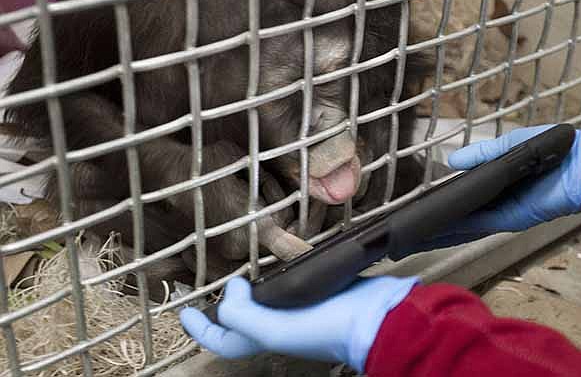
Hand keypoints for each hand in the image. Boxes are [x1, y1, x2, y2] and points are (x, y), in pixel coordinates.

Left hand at [180, 275, 418, 371]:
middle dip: (225, 307)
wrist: (376, 316)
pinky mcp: (318, 290)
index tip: (186, 312)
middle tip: (213, 288)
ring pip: (265, 299)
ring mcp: (300, 307)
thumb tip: (230, 291)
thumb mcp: (278, 328)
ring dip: (250, 289)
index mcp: (268, 336)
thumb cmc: (329, 327)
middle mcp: (281, 324)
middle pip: (244, 320)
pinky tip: (277, 258)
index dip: (201, 330)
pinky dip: (277, 273)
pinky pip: (288, 282)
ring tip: (240, 270)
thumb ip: (245, 316)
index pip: (226, 339)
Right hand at [419, 125, 580, 248]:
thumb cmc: (551, 150)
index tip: (424, 202)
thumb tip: (451, 162)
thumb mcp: (509, 145)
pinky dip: (460, 228)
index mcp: (498, 184)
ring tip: (418, 232)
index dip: (446, 199)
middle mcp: (498, 203)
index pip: (467, 195)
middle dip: (439, 221)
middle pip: (462, 216)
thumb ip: (481, 154)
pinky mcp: (510, 221)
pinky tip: (441, 227)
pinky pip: (480, 226)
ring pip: (467, 225)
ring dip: (445, 229)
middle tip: (412, 225)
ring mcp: (503, 214)